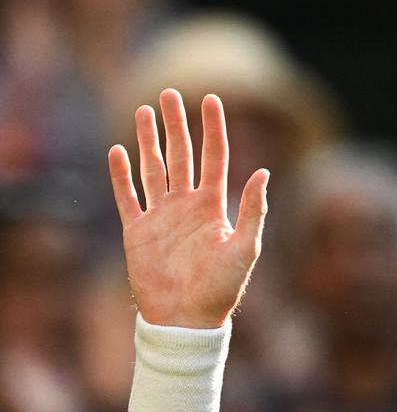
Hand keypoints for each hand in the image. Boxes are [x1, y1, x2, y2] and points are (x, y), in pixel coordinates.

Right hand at [108, 89, 268, 327]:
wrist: (187, 318)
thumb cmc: (222, 289)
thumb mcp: (245, 248)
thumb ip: (252, 210)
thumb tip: (263, 172)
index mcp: (213, 207)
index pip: (214, 157)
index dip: (213, 128)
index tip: (211, 99)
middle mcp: (187, 206)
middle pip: (181, 154)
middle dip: (176, 124)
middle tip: (169, 93)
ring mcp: (161, 216)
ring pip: (153, 168)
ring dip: (148, 140)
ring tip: (142, 111)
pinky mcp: (137, 231)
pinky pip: (127, 196)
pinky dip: (121, 174)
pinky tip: (117, 151)